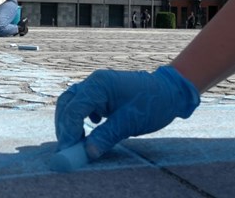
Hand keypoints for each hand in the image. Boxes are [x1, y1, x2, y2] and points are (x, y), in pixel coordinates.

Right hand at [54, 66, 199, 159]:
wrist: (170, 92)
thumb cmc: (152, 103)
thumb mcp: (130, 122)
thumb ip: (106, 136)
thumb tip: (87, 152)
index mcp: (99, 85)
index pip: (74, 108)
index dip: (68, 130)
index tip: (68, 149)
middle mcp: (95, 82)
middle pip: (67, 102)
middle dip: (64, 126)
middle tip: (67, 148)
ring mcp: (98, 86)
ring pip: (73, 103)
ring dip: (70, 122)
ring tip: (75, 142)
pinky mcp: (102, 94)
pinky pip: (83, 105)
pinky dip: (80, 118)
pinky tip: (89, 129)